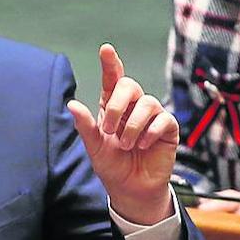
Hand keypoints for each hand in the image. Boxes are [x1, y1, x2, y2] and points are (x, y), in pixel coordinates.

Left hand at [68, 44, 177, 224]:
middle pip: (130, 85)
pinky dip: (150, 132)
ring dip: (133, 126)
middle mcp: (133, 107)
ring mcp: (152, 116)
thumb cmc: (112, 166)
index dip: (110, 63)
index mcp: (112, 107)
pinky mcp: (168, 128)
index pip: (112, 79)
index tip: (106, 49)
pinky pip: (163, 119)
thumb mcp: (94, 147)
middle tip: (109, 130)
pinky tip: (143, 146)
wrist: (131, 190)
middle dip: (116, 106)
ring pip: (147, 103)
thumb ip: (85, 126)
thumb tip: (72, 104)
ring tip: (127, 146)